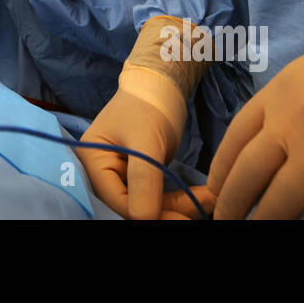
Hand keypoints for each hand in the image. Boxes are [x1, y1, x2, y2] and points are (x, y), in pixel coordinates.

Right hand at [78, 67, 212, 218]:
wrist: (161, 83)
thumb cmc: (147, 105)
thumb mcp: (146, 141)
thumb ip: (143, 180)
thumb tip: (144, 219)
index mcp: (93, 161)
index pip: (117, 200)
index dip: (146, 213)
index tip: (182, 219)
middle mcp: (103, 172)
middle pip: (132, 205)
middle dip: (167, 212)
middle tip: (200, 209)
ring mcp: (122, 176)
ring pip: (150, 205)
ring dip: (180, 207)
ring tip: (210, 200)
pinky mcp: (142, 177)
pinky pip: (159, 197)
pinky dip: (181, 199)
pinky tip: (204, 196)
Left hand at [208, 0, 303, 218]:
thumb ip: (295, 104)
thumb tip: (282, 140)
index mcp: (279, 93)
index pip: (234, 142)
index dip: (221, 173)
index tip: (217, 192)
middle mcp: (291, 126)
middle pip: (247, 178)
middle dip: (233, 207)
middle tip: (228, 222)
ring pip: (277, 206)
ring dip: (263, 225)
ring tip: (256, 235)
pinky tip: (303, 236)